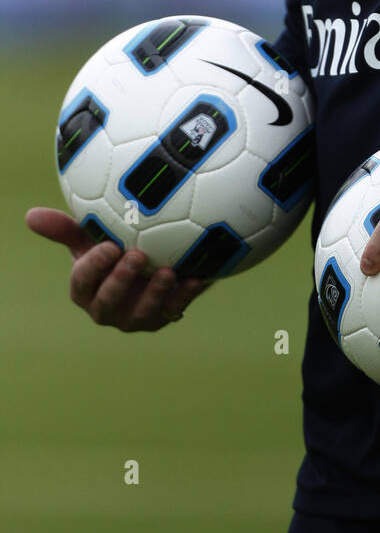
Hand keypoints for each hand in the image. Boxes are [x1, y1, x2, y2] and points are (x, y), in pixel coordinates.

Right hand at [27, 207, 209, 330]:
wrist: (151, 260)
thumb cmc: (114, 247)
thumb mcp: (90, 237)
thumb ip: (66, 229)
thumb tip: (31, 215)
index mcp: (86, 290)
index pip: (82, 283)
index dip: (93, 267)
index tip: (109, 245)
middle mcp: (107, 309)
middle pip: (108, 304)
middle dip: (121, 282)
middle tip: (137, 255)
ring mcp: (135, 317)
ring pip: (141, 315)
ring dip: (154, 294)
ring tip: (167, 271)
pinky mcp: (162, 317)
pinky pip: (174, 311)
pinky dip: (184, 296)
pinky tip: (196, 280)